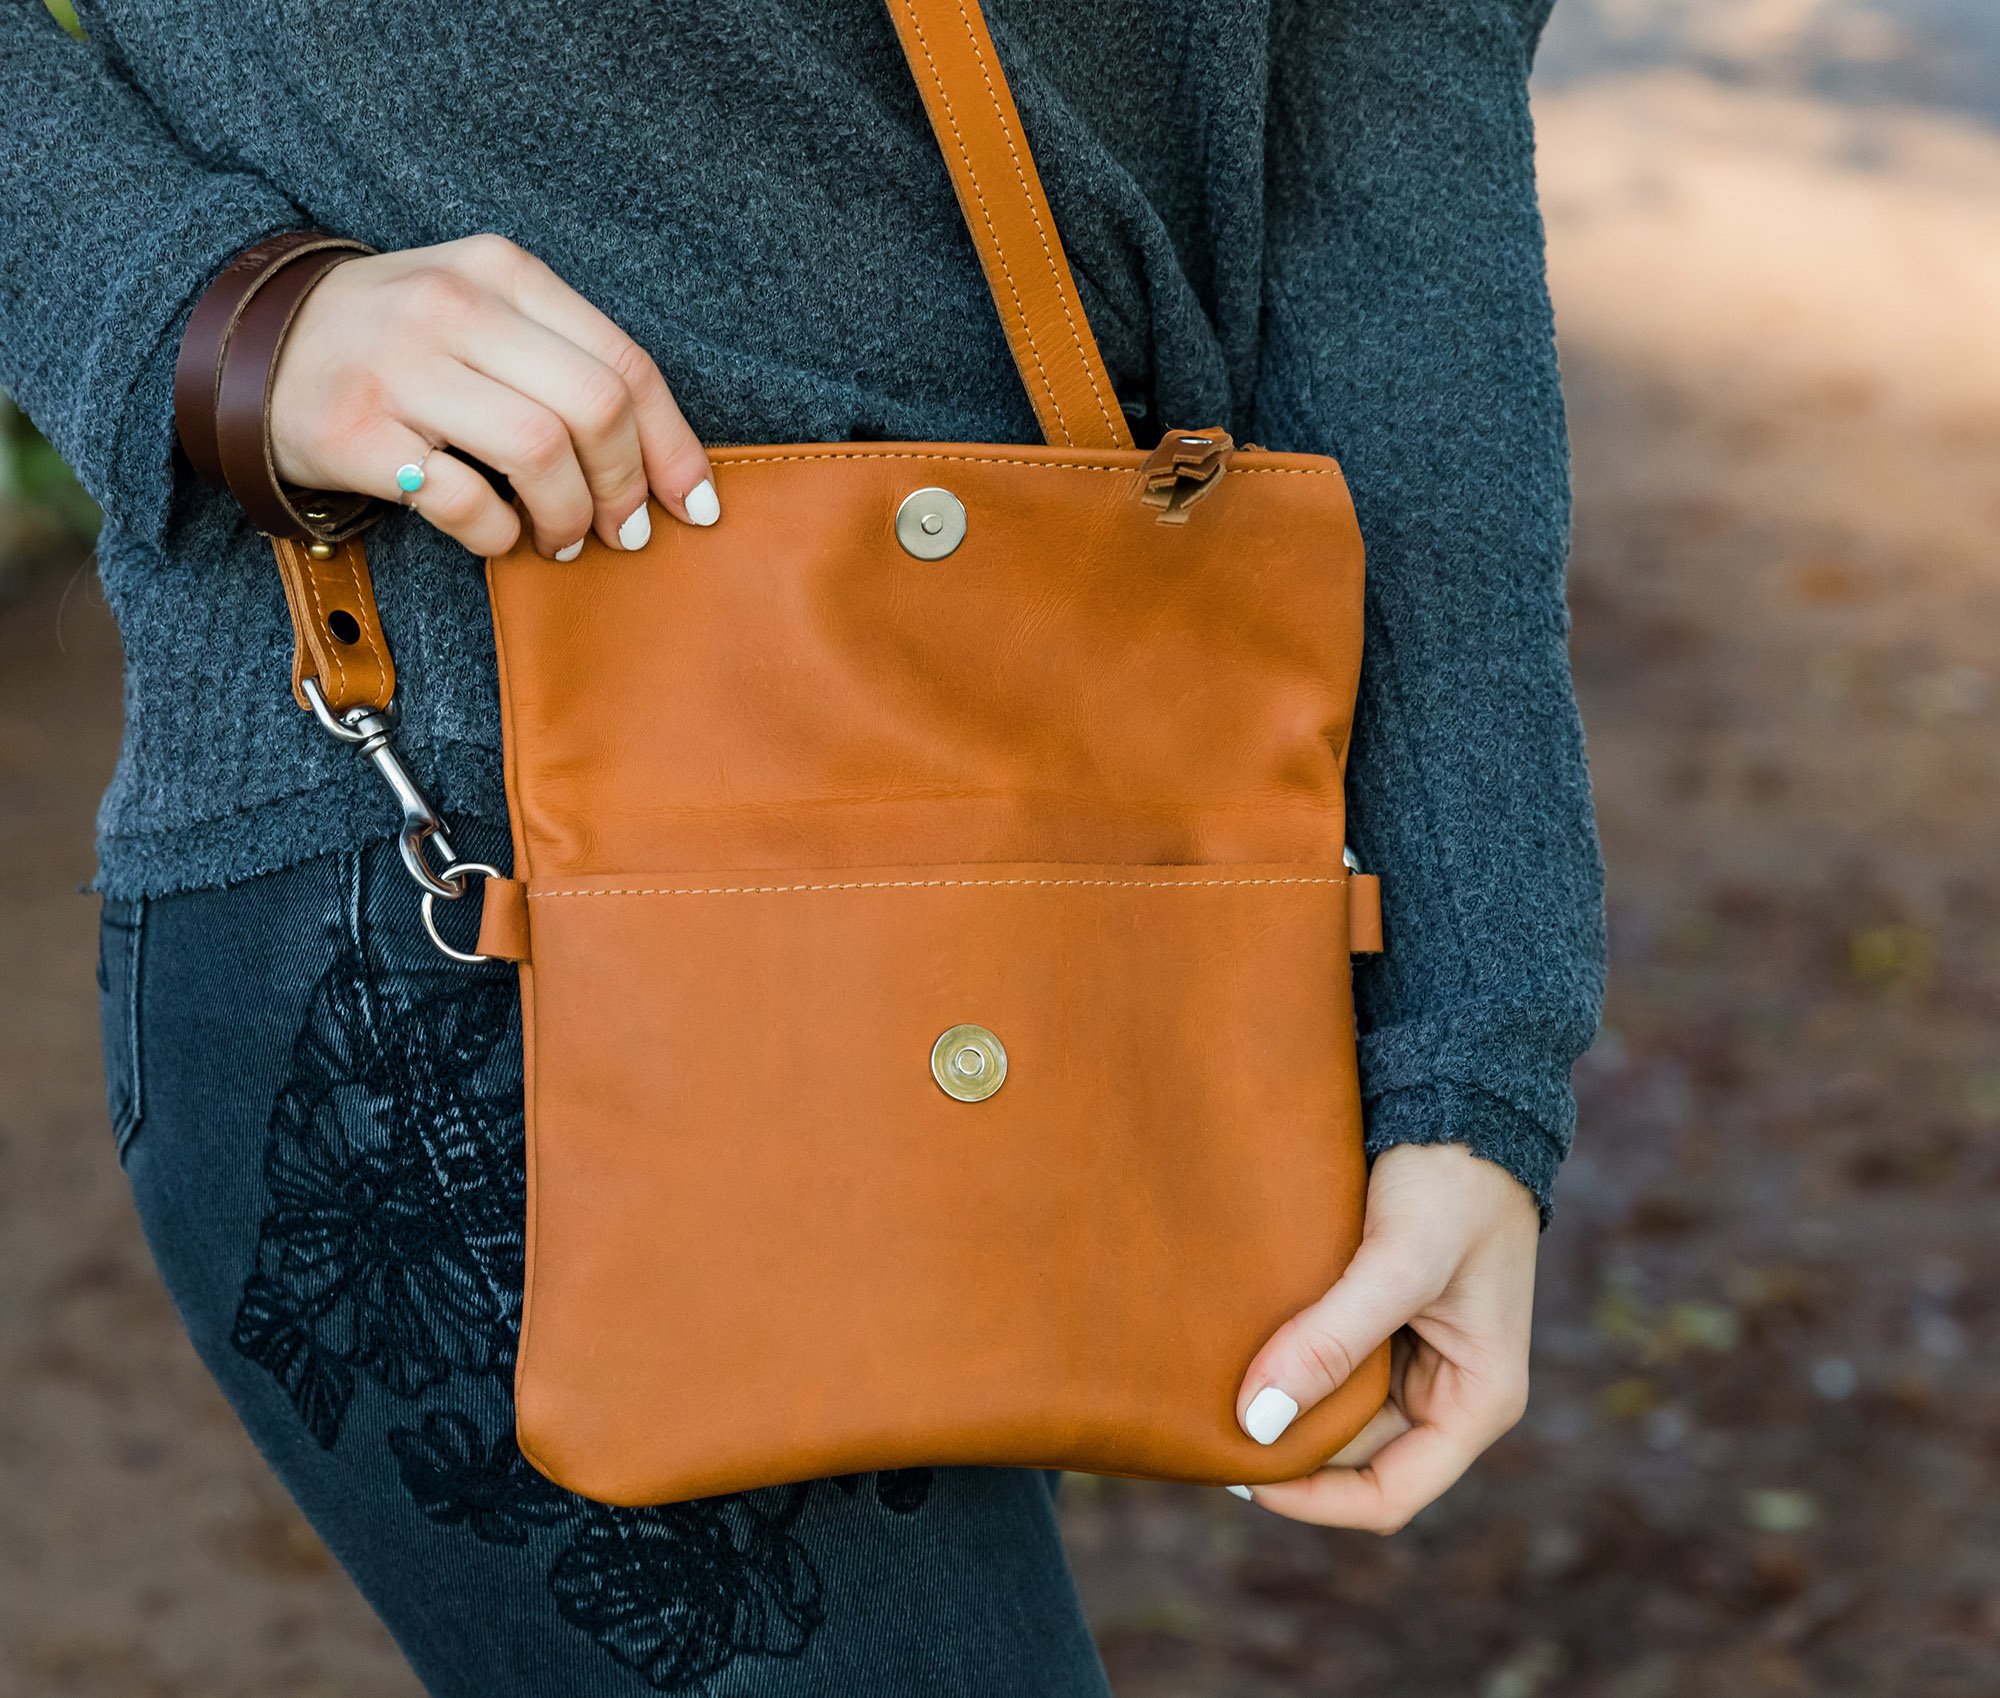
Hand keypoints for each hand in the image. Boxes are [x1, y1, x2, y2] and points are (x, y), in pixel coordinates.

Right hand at [267, 234, 716, 558]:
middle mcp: (454, 307)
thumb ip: (564, 362)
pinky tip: (497, 535)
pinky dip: (498, 533)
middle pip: (595, 407)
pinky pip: (464, 498)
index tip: (693, 505)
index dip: (673, 446)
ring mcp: (400, 367)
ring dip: (567, 516)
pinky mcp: (353, 430)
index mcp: (502, 272)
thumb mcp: (481, 314)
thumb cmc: (397, 344)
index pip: (624, 362)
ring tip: (558, 539)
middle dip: (625, 487)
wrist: (252, 343)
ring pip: (540, 451)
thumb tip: (661, 461)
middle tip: (620, 532)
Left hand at [1231, 1142, 1539, 1530]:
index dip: (1313, 1499)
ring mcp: (1413, 1356)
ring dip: (1281, 1402)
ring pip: (1334, 1412)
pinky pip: (1327, 1363)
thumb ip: (1333, 1338)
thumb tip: (1259, 1421)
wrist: (1459, 1096)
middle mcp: (1448, 1391)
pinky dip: (1286, 1360)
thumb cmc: (1454, 1178)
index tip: (1238, 1475)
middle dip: (1287, 1448)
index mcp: (1478, 1399)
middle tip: (1204, 1426)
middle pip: (1354, 1458)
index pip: (1389, 1494)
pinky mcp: (1381, 1318)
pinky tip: (1234, 1345)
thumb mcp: (1399, 1259)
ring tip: (1210, 1386)